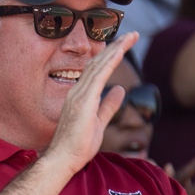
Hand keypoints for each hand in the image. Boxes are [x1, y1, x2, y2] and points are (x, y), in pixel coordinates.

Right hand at [44, 31, 138, 170]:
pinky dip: (109, 62)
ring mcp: (78, 95)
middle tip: (131, 34)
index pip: (96, 71)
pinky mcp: (83, 101)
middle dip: (115, 47)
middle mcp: (77, 91)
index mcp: (80, 96)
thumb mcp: (99, 123)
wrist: (62, 159)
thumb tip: (121, 90)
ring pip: (98, 65)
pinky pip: (99, 76)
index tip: (123, 44)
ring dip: (115, 49)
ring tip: (130, 37)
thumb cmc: (77, 146)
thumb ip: (109, 105)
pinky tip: (119, 51)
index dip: (110, 56)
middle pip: (97, 63)